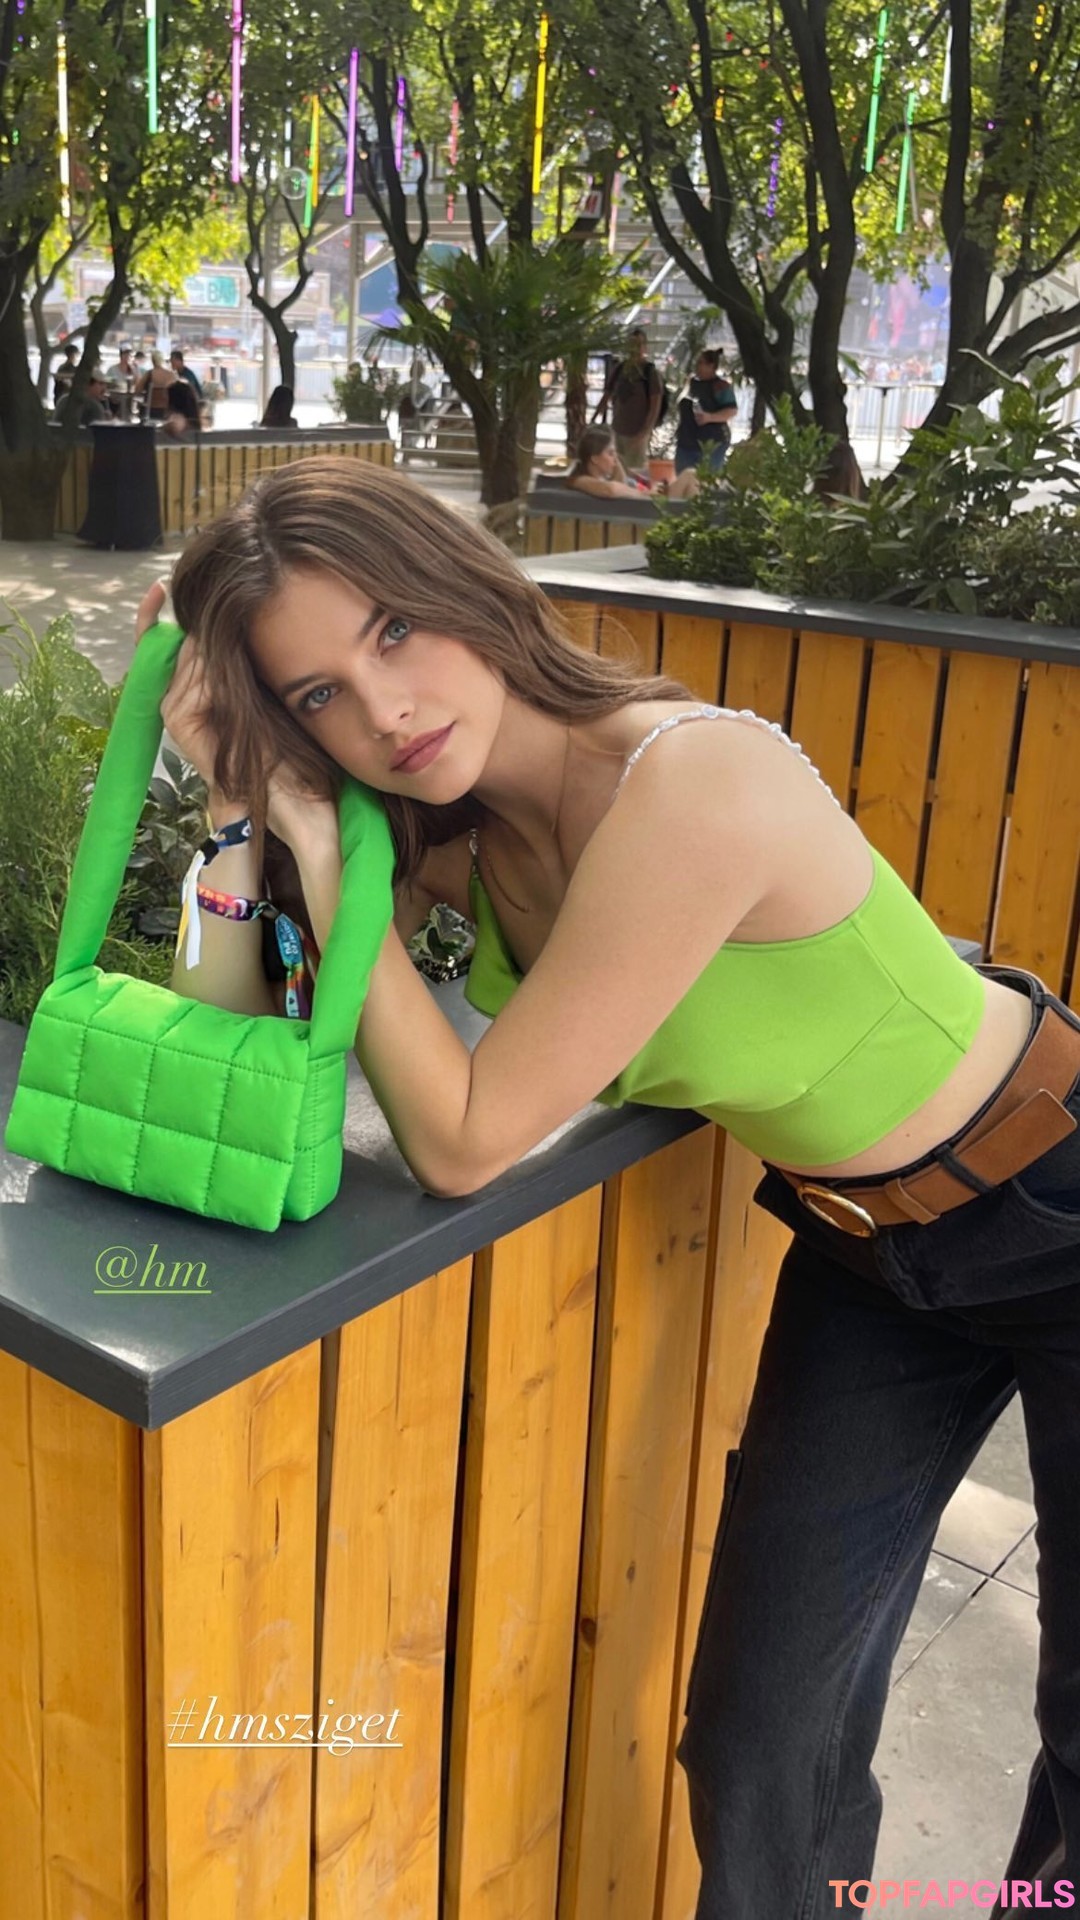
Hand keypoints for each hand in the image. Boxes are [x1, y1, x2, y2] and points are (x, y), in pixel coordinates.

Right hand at [135, 581, 338, 853]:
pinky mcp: (177, 719)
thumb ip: (235, 651)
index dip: (152, 614)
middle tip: (235, 624)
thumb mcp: (257, 681)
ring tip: (249, 670)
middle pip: (182, 643)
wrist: (283, 783)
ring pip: (192, 658)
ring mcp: (173, 707)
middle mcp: (176, 694)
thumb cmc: (280, 735)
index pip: (158, 641)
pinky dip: (217, 676)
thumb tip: (231, 607)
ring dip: (221, 656)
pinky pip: (196, 681)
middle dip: (207, 629)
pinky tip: (235, 679)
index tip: (158, 586)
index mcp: (190, 684)